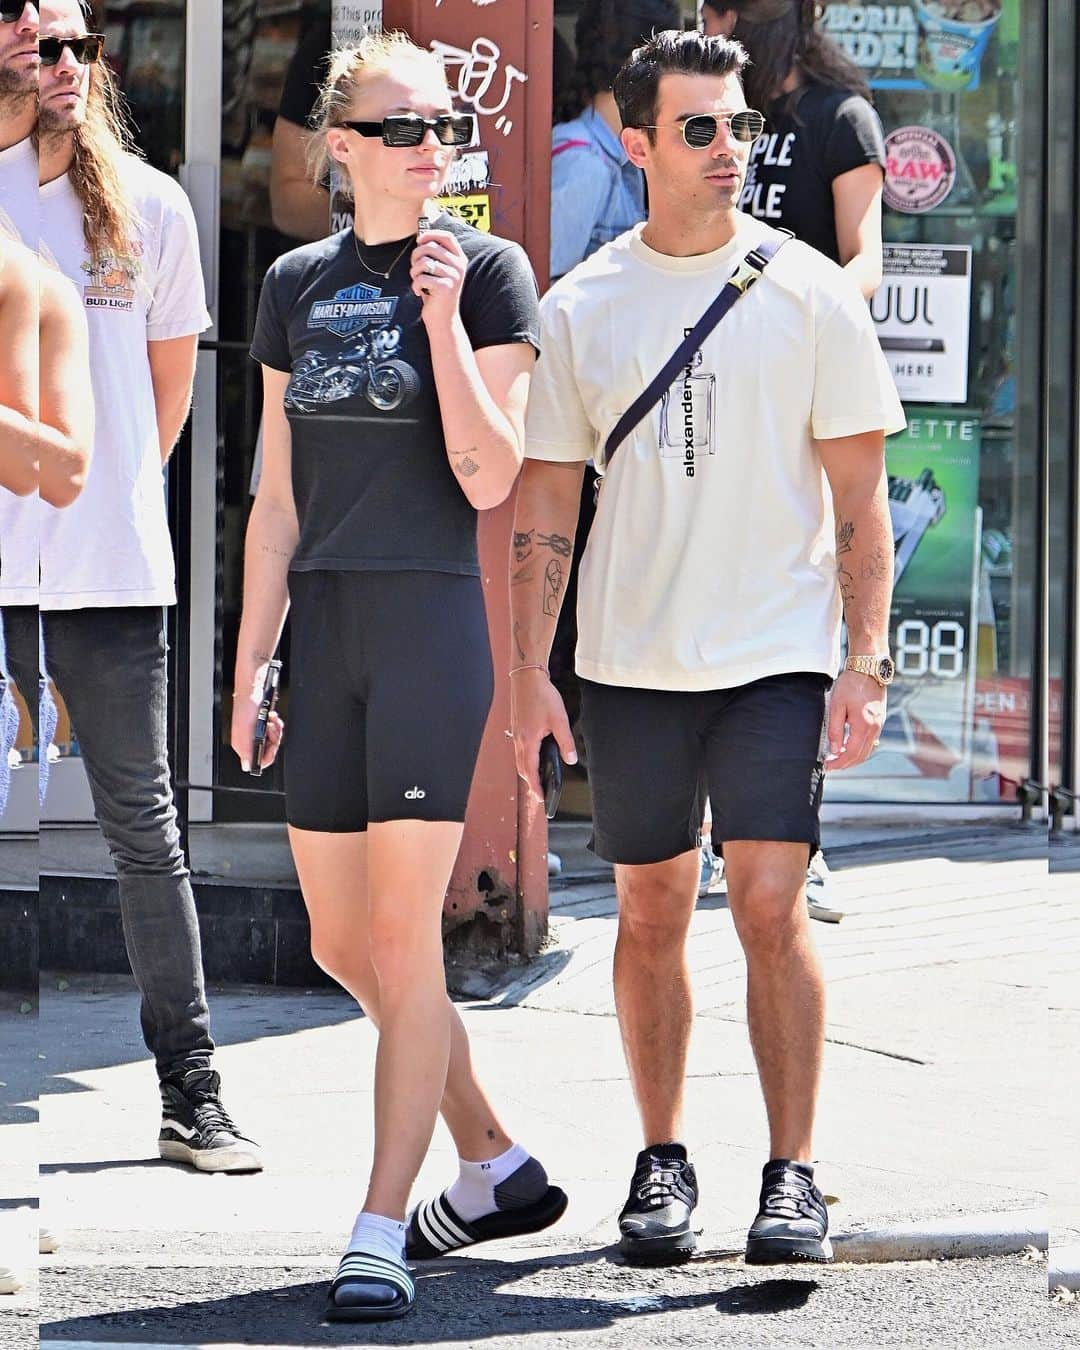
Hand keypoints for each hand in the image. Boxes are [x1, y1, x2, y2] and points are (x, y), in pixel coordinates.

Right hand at [230, 662, 284, 772]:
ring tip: (271, 720)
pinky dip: (276, 724)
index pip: (256, 761)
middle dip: (273, 740)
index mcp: (242, 743)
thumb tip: (247, 766)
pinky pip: (275, 730)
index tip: (271, 746)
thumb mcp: (246, 728)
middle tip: (271, 729)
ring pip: (273, 740)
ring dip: (276, 730)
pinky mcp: (263, 723)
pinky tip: (272, 717)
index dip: (266, 756)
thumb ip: (247, 749)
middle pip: (267, 751)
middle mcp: (248, 739)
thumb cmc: (247, 703)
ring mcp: (257, 731)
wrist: (255, 685)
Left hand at [410, 227, 466, 325]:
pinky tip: (419, 292)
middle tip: (415, 269)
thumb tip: (421, 236)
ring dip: (414, 272)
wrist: (443, 320)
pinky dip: (415, 286)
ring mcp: (454, 277)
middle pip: (430, 247)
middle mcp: (459, 267)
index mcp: (459, 259)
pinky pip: (421, 278)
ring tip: (418, 281)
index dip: (431, 234)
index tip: (419, 240)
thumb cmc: (436, 293)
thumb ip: (434, 255)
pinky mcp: (445, 288)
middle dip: (416, 256)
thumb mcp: (439, 271)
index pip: (447, 236)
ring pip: (423, 262)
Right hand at [511, 669, 577, 802]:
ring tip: (536, 777)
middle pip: (522, 768)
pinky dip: (524, 758)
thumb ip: (565, 742)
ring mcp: (516, 733)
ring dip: (527, 770)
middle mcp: (518, 739)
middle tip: (539, 792)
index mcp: (528, 741)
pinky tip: (533, 755)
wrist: (526, 677)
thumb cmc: (541, 696)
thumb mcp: (559, 720)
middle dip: (530, 782)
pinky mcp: (517, 726)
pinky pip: (519, 749)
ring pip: (519, 759)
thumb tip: (570, 759)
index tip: (540, 798)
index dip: (535, 786)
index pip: (530, 771)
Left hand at [824, 670, 885, 771]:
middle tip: (831, 765)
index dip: (839, 763)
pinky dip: (860, 748)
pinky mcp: (879, 720)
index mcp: (864, 726)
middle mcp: (875, 728)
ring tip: (837, 757)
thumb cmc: (850, 684)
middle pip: (861, 756)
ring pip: (867, 750)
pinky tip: (848, 746)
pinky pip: (870, 741)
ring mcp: (879, 724)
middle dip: (846, 763)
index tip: (828, 766)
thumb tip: (835, 750)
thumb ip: (835, 730)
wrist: (868, 669)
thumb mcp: (836, 706)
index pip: (852, 754)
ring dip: (853, 757)